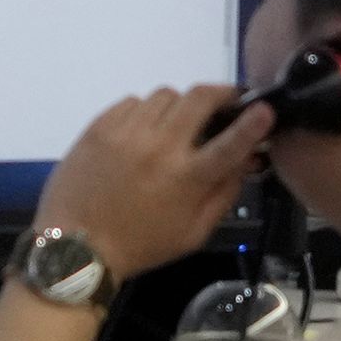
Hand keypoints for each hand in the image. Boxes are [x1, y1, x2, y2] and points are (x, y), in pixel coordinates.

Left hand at [28, 86, 274, 284]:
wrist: (76, 247)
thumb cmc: (141, 244)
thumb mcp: (193, 233)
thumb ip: (224, 194)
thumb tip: (245, 160)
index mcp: (187, 178)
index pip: (232, 141)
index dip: (254, 121)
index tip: (264, 108)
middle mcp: (160, 146)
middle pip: (199, 97)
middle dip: (219, 94)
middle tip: (223, 102)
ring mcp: (127, 132)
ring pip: (166, 94)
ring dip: (179, 105)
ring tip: (176, 123)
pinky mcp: (100, 126)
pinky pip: (133, 101)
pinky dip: (145, 111)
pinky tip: (142, 132)